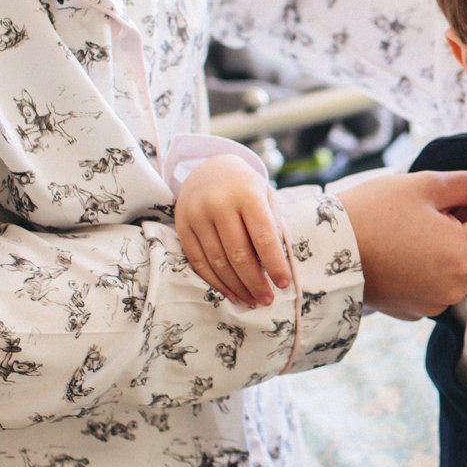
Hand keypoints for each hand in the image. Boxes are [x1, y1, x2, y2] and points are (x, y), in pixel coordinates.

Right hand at [175, 155, 290, 306]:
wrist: (209, 167)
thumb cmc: (246, 187)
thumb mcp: (266, 196)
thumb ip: (275, 225)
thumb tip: (283, 264)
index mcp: (247, 195)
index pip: (264, 237)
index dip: (275, 264)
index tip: (284, 284)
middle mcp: (219, 204)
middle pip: (238, 253)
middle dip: (255, 282)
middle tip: (267, 300)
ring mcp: (197, 215)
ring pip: (217, 261)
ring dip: (236, 286)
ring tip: (251, 300)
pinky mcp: (182, 226)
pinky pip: (198, 261)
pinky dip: (215, 281)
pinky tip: (230, 292)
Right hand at [338, 170, 466, 318]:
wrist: (319, 253)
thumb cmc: (371, 213)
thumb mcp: (426, 186)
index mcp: (465, 257)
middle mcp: (457, 289)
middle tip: (438, 209)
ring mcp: (436, 304)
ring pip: (463, 270)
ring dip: (453, 248)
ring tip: (416, 229)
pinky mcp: (417, 312)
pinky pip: (440, 285)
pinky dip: (433, 267)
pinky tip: (406, 249)